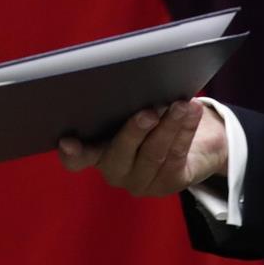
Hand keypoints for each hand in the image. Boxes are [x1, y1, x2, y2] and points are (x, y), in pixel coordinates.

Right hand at [56, 100, 226, 195]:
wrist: (195, 144)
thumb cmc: (153, 119)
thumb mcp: (133, 111)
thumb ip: (124, 105)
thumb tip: (134, 82)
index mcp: (97, 151)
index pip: (77, 159)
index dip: (72, 152)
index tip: (68, 141)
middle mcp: (115, 171)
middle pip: (120, 153)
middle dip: (135, 131)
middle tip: (148, 112)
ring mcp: (141, 181)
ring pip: (153, 153)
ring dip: (169, 126)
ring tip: (180, 105)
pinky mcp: (169, 183)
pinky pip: (176, 156)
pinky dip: (185, 130)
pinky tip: (191, 113)